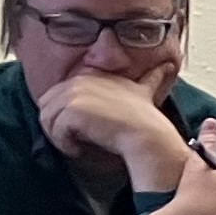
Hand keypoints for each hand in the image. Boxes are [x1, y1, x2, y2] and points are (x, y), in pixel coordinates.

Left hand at [35, 66, 184, 188]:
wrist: (147, 134)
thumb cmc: (146, 119)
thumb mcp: (143, 92)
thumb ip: (149, 78)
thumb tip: (168, 65)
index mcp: (90, 75)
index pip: (58, 96)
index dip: (66, 117)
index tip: (84, 130)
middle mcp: (79, 79)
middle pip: (46, 107)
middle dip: (58, 127)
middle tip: (78, 141)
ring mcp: (73, 93)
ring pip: (47, 120)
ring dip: (60, 139)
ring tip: (79, 146)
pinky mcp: (71, 109)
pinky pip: (54, 131)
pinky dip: (65, 145)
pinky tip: (81, 149)